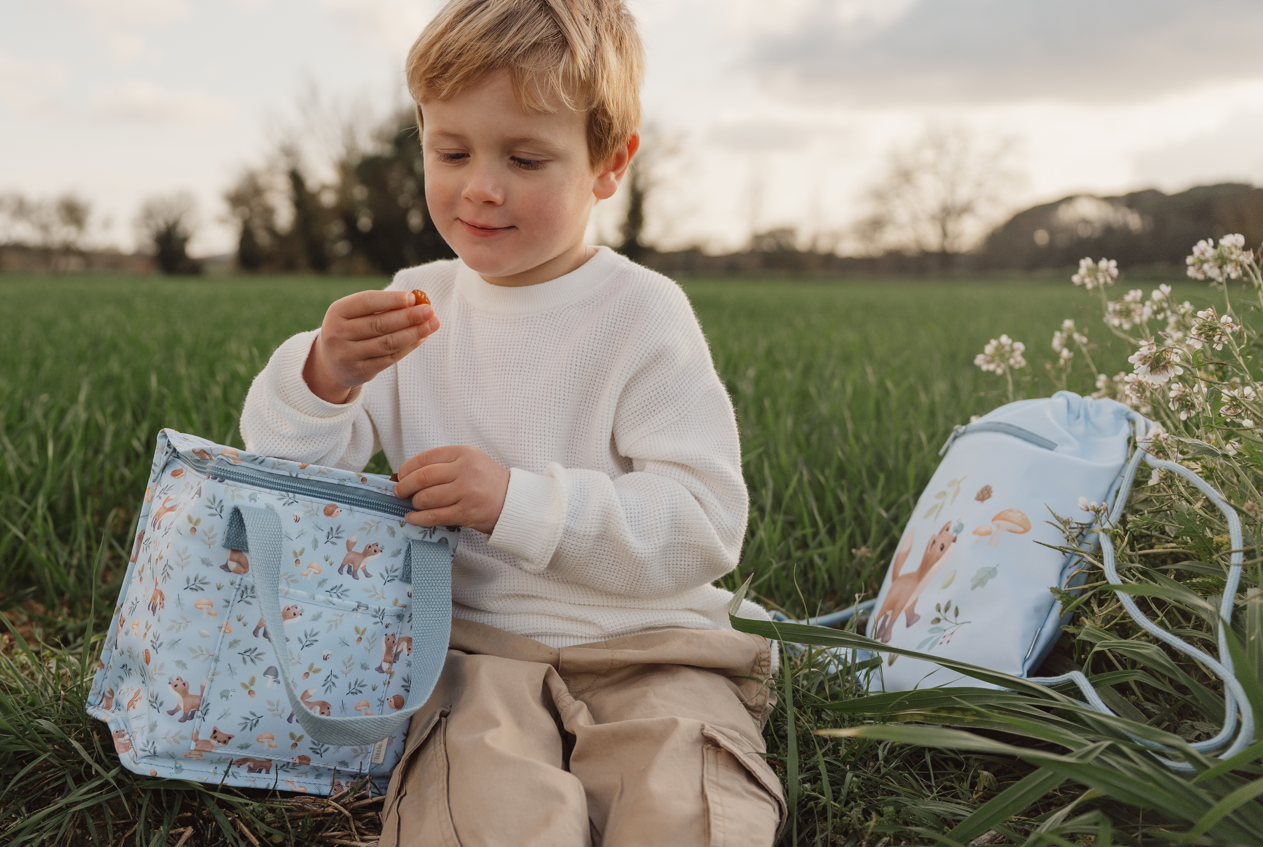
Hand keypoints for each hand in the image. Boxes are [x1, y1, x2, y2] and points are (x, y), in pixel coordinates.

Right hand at [303, 290, 439, 403]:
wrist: (330, 363)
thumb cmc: (351, 329)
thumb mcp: (355, 314)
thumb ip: (381, 307)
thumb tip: (416, 302)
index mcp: (337, 312)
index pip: (367, 302)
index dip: (391, 300)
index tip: (414, 297)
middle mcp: (338, 334)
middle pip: (380, 324)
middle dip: (408, 317)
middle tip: (430, 311)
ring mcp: (348, 355)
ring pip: (388, 343)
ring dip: (414, 333)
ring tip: (433, 324)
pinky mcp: (360, 372)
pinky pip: (390, 359)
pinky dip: (409, 347)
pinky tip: (422, 338)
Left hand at [394, 446, 509, 534]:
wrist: (514, 502)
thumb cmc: (487, 482)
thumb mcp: (470, 462)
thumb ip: (444, 464)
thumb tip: (407, 474)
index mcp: (464, 453)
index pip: (426, 458)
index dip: (407, 468)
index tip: (400, 476)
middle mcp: (465, 470)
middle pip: (422, 478)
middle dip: (405, 486)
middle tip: (399, 492)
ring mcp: (466, 492)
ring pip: (426, 498)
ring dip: (414, 503)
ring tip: (413, 505)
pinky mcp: (466, 512)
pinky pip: (434, 516)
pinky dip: (418, 518)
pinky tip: (412, 518)